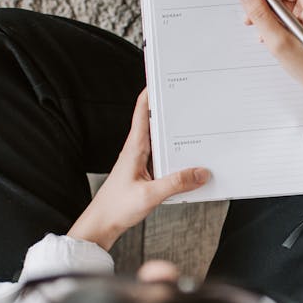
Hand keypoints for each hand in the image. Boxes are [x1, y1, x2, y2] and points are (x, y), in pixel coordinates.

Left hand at [68, 90, 208, 249]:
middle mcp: (137, 151)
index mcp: (134, 148)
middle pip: (156, 123)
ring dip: (177, 137)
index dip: (152, 92)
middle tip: (190, 101)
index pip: (143, 111)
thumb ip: (176, 183)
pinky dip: (176, 157)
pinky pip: (164, 159)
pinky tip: (189, 164)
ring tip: (196, 130)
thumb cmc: (116, 208)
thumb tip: (201, 172)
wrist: (101, 225)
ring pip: (162, 142)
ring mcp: (141, 162)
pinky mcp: (145, 174)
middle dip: (172, 111)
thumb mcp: (149, 195)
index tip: (164, 77)